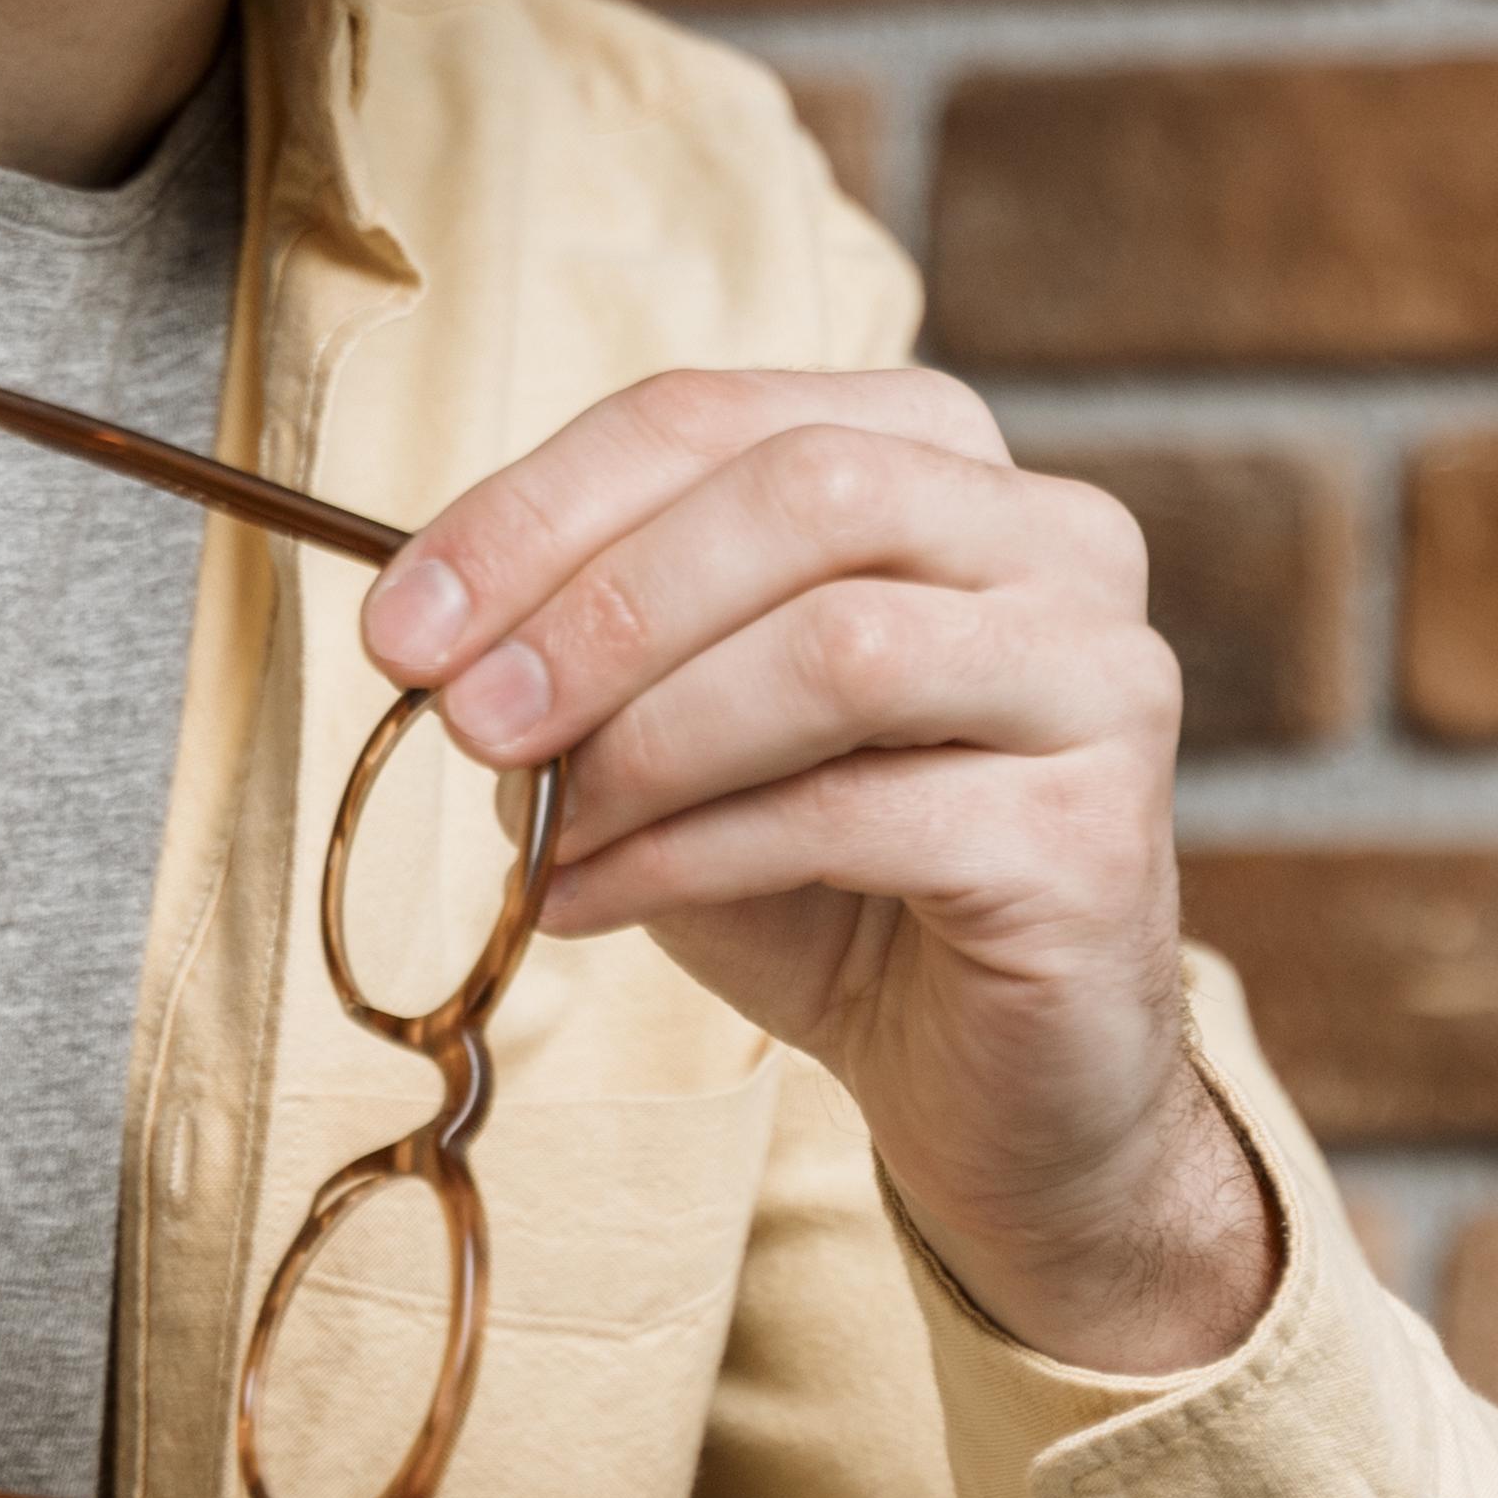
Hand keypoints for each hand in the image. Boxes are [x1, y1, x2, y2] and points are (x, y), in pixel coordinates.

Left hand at [360, 367, 1265, 1370]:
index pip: (715, 418)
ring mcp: (1099, 676)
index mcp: (942, 457)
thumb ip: (586, 653)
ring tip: (539, 831)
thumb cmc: (830, 881)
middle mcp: (1057, 535)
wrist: (992, 1079)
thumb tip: (435, 635)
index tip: (399, 627)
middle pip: (803, 495)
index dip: (537, 509)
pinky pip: (856, 813)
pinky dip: (690, 857)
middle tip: (465, 720)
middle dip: (600, 608)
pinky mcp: (1094, 834)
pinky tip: (592, 902)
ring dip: (648, 740)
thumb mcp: (681, 731)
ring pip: (842, 648)